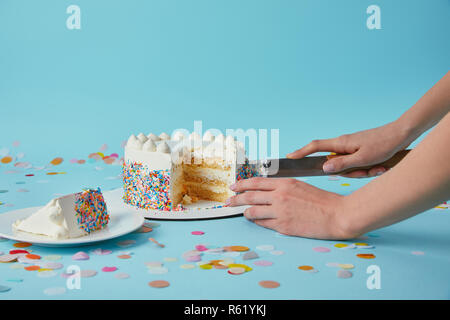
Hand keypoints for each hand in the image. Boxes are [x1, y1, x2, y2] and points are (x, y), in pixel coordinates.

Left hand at [226, 177, 353, 239]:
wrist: (337, 214)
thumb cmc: (322, 200)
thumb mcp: (300, 186)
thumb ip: (282, 187)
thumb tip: (266, 191)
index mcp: (284, 183)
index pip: (256, 182)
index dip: (242, 184)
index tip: (233, 187)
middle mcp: (279, 196)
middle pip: (249, 196)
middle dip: (235, 199)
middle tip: (227, 201)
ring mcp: (280, 212)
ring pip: (253, 211)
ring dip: (245, 212)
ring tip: (243, 212)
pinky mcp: (283, 226)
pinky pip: (263, 223)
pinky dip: (257, 221)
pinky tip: (256, 220)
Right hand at [287, 121, 413, 177]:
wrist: (402, 134)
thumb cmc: (383, 144)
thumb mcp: (362, 159)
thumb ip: (342, 165)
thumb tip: (324, 168)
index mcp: (341, 144)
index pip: (315, 147)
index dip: (301, 152)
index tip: (290, 157)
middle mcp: (344, 145)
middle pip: (336, 164)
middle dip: (351, 172)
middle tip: (368, 170)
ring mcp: (353, 148)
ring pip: (350, 167)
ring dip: (364, 171)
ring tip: (379, 167)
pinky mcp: (361, 151)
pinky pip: (359, 165)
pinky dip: (369, 168)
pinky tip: (381, 166)